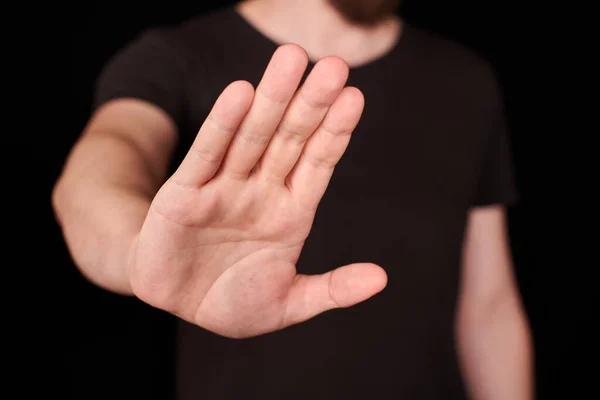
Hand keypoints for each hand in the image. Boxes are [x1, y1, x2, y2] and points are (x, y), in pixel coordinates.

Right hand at [130, 44, 386, 337]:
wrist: (176, 304)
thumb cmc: (232, 302)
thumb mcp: (289, 304)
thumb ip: (332, 290)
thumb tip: (381, 279)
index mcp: (290, 213)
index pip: (318, 163)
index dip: (335, 132)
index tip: (355, 97)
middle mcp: (260, 191)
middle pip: (290, 140)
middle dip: (311, 104)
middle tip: (333, 65)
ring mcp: (223, 188)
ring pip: (252, 137)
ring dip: (271, 100)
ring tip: (290, 60)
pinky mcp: (184, 194)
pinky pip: (206, 155)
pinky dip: (222, 126)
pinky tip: (239, 94)